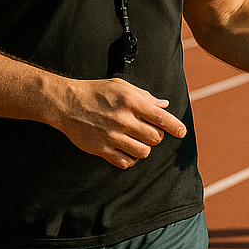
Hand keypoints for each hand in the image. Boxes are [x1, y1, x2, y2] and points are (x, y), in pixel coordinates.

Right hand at [56, 77, 187, 168]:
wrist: (66, 103)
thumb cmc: (96, 92)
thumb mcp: (122, 86)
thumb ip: (145, 96)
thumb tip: (164, 105)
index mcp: (131, 102)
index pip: (161, 118)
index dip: (176, 127)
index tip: (181, 132)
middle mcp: (123, 120)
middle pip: (155, 138)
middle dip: (156, 135)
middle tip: (149, 131)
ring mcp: (111, 136)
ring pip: (143, 152)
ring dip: (144, 148)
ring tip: (137, 140)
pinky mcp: (101, 149)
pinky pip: (125, 162)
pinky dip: (130, 159)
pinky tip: (127, 150)